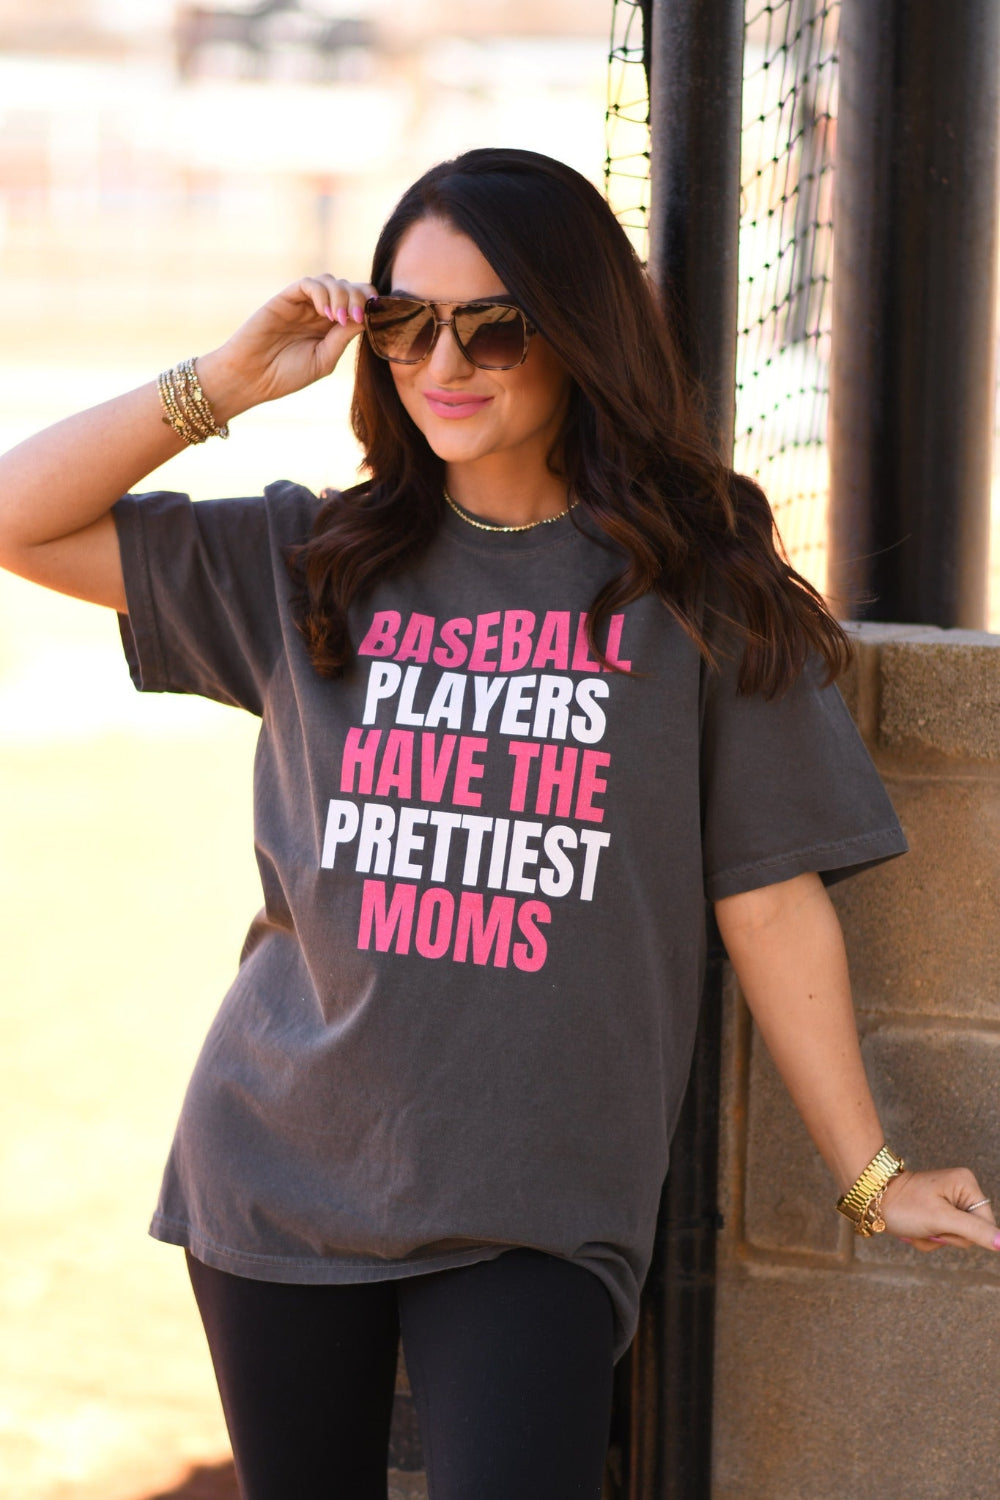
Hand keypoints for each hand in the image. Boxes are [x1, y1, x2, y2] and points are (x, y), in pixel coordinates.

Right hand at [196, 274, 377, 421]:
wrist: (251, 378)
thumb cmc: (285, 375)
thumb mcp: (324, 359)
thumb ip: (343, 338)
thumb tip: (367, 317)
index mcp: (332, 327)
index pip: (359, 304)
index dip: (371, 305)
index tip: (376, 318)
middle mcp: (319, 311)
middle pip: (349, 287)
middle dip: (359, 298)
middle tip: (356, 317)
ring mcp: (303, 303)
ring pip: (331, 281)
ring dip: (342, 295)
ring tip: (339, 319)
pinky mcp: (285, 298)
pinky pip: (308, 283)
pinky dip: (322, 293)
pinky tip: (325, 313)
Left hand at [879, 1167, 997, 1252]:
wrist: (872, 1199)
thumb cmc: (904, 1205)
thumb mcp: (941, 1220)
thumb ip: (975, 1231)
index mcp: (967, 1184)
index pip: (986, 1226)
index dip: (964, 1234)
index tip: (942, 1224)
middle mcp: (961, 1190)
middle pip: (971, 1234)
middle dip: (946, 1237)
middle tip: (927, 1225)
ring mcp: (949, 1201)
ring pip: (954, 1238)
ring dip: (934, 1239)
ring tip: (918, 1226)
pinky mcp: (938, 1211)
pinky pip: (941, 1236)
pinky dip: (927, 1238)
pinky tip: (914, 1229)